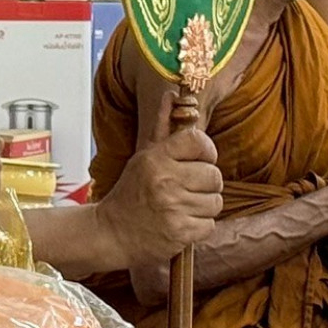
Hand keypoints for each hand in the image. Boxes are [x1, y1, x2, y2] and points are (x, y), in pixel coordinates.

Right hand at [104, 93, 223, 263]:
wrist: (112, 233)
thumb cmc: (132, 192)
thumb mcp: (144, 157)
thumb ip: (162, 126)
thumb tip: (173, 93)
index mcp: (156, 158)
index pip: (199, 141)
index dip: (206, 151)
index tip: (200, 159)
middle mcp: (165, 181)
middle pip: (214, 175)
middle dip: (206, 183)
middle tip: (188, 188)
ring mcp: (173, 209)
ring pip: (215, 202)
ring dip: (204, 206)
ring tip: (183, 206)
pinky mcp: (180, 233)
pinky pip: (210, 224)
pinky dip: (199, 226)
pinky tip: (181, 222)